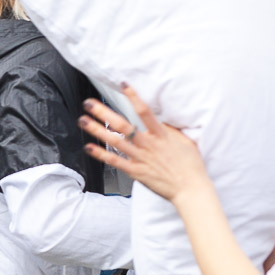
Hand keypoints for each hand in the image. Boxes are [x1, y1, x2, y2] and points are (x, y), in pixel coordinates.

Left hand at [78, 84, 207, 203]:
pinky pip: (115, 162)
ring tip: (83, 120)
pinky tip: (89, 147)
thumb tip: (161, 119)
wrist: (191, 188)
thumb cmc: (190, 165)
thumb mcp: (185, 141)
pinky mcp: (136, 171)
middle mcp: (148, 144)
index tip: (123, 85)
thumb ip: (170, 130)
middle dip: (104, 112)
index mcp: (161, 134)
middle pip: (122, 125)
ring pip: (115, 141)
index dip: (133, 97)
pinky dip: (101, 154)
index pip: (145, 112)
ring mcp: (140, 158)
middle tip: (89, 103)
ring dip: (97, 130)